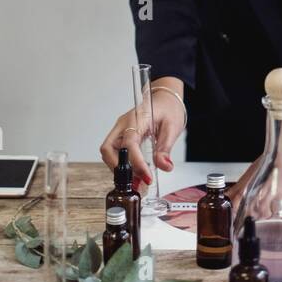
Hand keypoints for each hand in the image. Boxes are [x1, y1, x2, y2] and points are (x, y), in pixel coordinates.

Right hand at [99, 76, 185, 190]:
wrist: (165, 100)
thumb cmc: (168, 109)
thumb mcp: (172, 127)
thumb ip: (166, 147)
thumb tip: (164, 166)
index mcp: (137, 118)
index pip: (130, 143)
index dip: (136, 163)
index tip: (147, 177)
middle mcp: (124, 124)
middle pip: (108, 148)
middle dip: (118, 168)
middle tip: (135, 181)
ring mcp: (120, 129)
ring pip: (108, 152)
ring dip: (118, 168)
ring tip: (136, 180)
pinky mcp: (121, 135)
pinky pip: (114, 151)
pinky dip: (120, 164)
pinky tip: (133, 172)